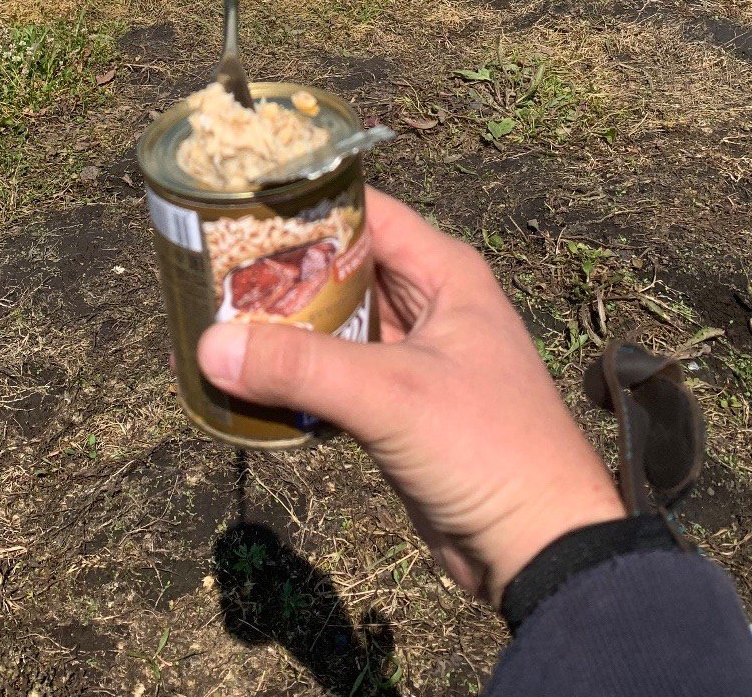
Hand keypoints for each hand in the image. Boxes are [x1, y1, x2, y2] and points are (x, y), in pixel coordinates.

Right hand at [197, 187, 623, 604]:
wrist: (542, 547)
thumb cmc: (489, 447)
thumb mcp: (391, 395)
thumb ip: (303, 366)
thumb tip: (210, 346)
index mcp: (444, 273)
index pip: (365, 211)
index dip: (306, 204)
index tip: (239, 204)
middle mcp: (430, 302)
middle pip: (342, 266)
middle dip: (282, 269)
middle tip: (209, 267)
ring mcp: (415, 355)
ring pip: (338, 322)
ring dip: (287, 325)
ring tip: (214, 317)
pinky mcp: (400, 405)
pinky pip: (338, 372)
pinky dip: (300, 373)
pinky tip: (250, 378)